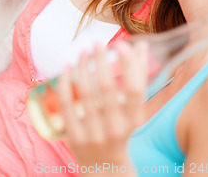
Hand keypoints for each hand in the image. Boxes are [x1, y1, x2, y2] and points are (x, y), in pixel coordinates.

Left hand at [57, 42, 147, 170]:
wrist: (105, 168)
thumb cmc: (122, 130)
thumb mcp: (135, 109)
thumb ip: (139, 75)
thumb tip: (141, 44)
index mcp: (134, 120)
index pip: (134, 89)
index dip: (129, 65)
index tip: (121, 45)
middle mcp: (115, 128)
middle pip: (107, 87)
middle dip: (100, 60)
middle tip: (97, 42)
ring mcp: (94, 134)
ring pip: (85, 93)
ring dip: (82, 67)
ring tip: (82, 52)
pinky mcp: (75, 137)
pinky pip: (67, 104)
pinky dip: (65, 83)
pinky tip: (67, 67)